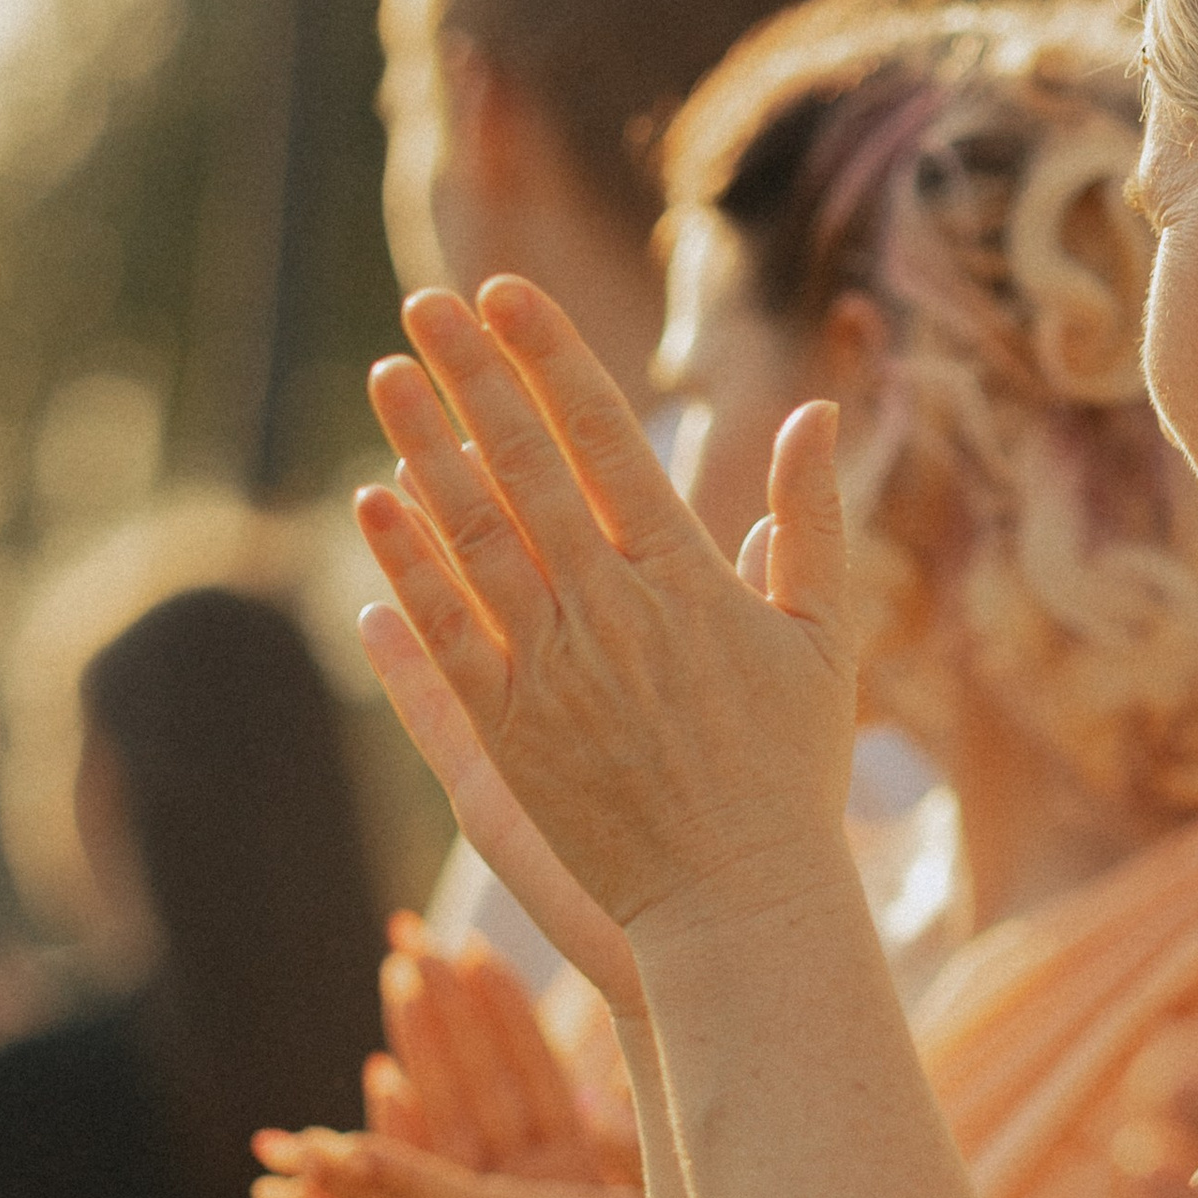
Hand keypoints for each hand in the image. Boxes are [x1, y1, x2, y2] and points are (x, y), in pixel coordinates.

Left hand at [352, 278, 858, 974]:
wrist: (736, 902)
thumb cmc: (789, 772)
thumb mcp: (824, 639)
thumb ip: (811, 522)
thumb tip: (814, 412)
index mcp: (688, 579)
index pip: (605, 440)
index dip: (551, 359)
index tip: (508, 295)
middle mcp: (612, 613)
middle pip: (525, 468)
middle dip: (473, 376)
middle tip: (426, 302)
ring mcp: (553, 672)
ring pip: (473, 537)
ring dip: (425, 448)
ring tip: (388, 374)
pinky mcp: (509, 734)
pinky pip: (445, 631)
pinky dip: (407, 564)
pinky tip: (373, 502)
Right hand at [360, 931, 618, 1186]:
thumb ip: (623, 1141)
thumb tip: (515, 1075)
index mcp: (576, 1164)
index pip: (536, 1068)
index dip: (509, 1007)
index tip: (477, 948)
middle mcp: (529, 1180)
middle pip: (484, 1078)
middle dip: (451, 1006)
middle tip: (415, 937)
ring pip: (452, 1114)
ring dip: (423, 1044)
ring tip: (399, 974)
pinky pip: (430, 1173)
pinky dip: (403, 1126)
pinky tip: (380, 1071)